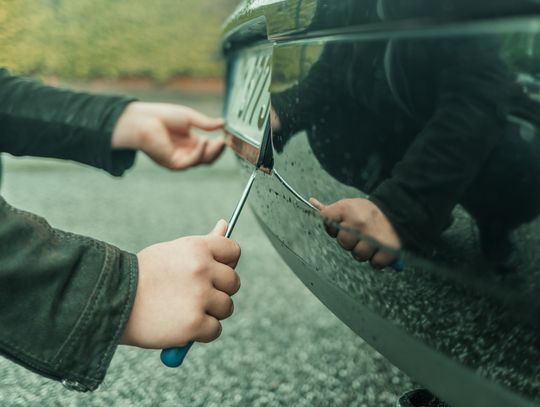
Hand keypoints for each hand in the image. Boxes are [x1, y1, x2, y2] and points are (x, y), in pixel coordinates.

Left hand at [112, 102, 224, 169]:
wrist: (142, 120)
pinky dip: (200, 152)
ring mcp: (180, 159)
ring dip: (213, 151)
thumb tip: (222, 124)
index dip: (219, 144)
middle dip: (219, 150)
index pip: (209, 148)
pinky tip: (204, 140)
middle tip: (226, 140)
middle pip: (208, 157)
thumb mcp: (189, 117)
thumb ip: (206, 123)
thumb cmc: (161, 116)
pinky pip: (192, 161)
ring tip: (219, 140)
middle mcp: (186, 152)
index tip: (228, 136)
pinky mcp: (173, 163)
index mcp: (189, 142)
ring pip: (202, 161)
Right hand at [120, 220, 240, 348]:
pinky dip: (201, 332)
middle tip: (196, 295)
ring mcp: (199, 297)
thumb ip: (204, 243)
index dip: (227, 263)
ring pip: (226, 307)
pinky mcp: (194, 324)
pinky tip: (181, 325)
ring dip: (211, 313)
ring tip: (184, 310)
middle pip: (233, 282)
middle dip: (219, 291)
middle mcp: (202, 270)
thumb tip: (225, 224)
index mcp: (197, 248)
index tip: (215, 272)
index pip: (233, 251)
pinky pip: (215, 330)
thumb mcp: (172, 251)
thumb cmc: (144, 275)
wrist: (111, 301)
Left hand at [309, 198, 400, 269]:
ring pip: (358, 256)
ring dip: (364, 251)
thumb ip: (331, 209)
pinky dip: (377, 259)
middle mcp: (360, 225)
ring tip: (371, 240)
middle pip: (343, 243)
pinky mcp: (389, 251)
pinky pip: (375, 264)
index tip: (342, 224)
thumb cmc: (368, 212)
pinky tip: (380, 248)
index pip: (326, 221)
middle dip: (350, 240)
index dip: (333, 226)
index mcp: (348, 210)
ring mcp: (374, 239)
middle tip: (361, 233)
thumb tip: (311, 201)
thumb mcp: (349, 205)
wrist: (397, 212)